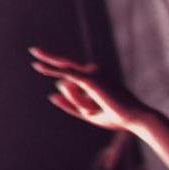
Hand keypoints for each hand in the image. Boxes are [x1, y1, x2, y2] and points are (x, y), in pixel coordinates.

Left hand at [28, 47, 150, 139]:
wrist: (136, 118)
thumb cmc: (116, 117)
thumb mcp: (87, 113)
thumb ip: (69, 105)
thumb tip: (51, 95)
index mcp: (95, 77)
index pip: (69, 73)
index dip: (53, 65)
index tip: (37, 56)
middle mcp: (93, 71)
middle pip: (65, 78)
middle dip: (55, 72)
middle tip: (33, 51)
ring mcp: (92, 73)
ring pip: (67, 86)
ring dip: (78, 103)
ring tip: (97, 108)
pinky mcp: (90, 79)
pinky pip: (67, 77)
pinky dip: (52, 71)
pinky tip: (38, 66)